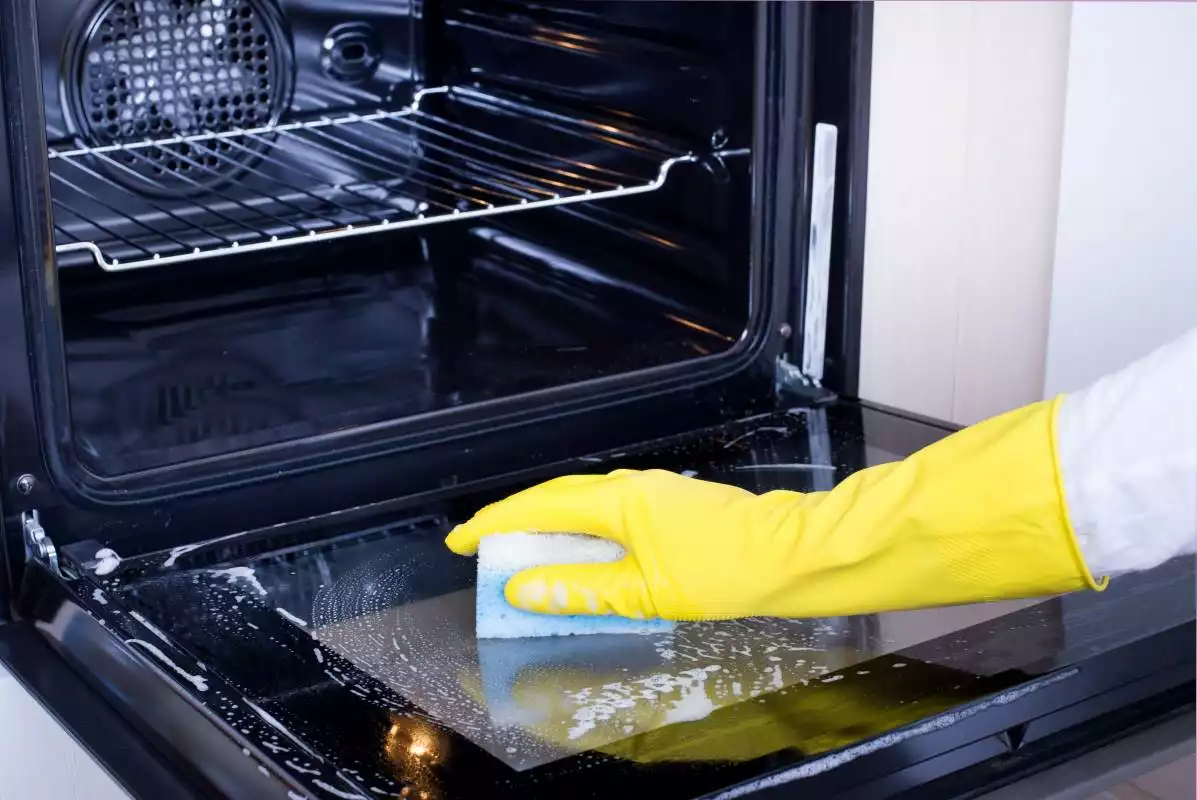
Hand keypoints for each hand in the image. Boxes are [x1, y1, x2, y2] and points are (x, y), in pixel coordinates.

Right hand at [447, 469, 807, 620]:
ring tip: (521, 556)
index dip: (494, 525)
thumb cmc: (725, 571)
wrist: (793, 555)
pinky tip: (578, 555)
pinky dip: (578, 531)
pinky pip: (605, 511)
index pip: (538, 508)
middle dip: (513, 523)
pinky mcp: (666, 504)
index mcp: (618, 501)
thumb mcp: (646, 592)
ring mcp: (650, 491)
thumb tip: (523, 588)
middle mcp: (629, 486)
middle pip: (555, 499)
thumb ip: (581, 590)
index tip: (460, 540)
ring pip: (581, 503)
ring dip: (546, 527)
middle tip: (480, 549)